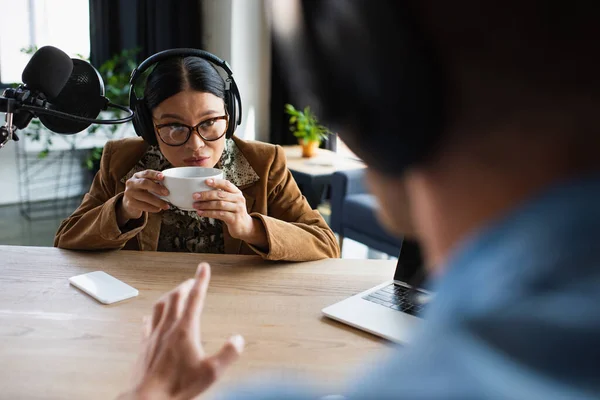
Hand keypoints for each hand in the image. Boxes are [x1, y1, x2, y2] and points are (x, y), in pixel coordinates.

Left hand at [118, 263, 244, 399]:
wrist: (147, 399)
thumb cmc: (177, 387)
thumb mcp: (211, 373)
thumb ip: (228, 354)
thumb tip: (238, 339)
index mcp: (185, 330)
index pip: (196, 298)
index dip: (201, 280)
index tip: (204, 267)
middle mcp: (167, 328)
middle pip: (175, 297)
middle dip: (185, 285)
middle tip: (192, 280)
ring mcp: (153, 336)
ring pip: (160, 306)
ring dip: (169, 296)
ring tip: (174, 293)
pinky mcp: (144, 346)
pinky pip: (147, 323)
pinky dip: (152, 315)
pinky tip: (151, 317)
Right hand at [120, 170, 169, 221]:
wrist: (129, 203)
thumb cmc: (141, 192)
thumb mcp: (145, 184)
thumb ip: (154, 182)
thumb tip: (170, 185)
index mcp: (137, 176)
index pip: (146, 173)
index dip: (154, 174)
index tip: (163, 176)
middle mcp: (131, 183)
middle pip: (144, 183)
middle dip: (157, 188)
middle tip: (167, 193)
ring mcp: (129, 193)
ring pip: (145, 196)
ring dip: (157, 201)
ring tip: (166, 205)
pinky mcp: (130, 203)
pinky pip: (143, 206)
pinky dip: (152, 208)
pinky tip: (158, 209)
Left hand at [192, 179, 254, 240]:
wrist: (244, 226)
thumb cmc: (233, 212)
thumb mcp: (231, 201)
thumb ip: (221, 196)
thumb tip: (201, 191)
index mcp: (237, 192)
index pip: (227, 184)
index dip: (216, 182)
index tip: (206, 181)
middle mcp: (238, 199)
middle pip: (220, 195)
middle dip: (206, 195)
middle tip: (195, 196)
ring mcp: (237, 209)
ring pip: (219, 205)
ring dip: (205, 205)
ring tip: (196, 205)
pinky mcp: (234, 218)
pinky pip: (219, 214)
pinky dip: (208, 213)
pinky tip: (201, 213)